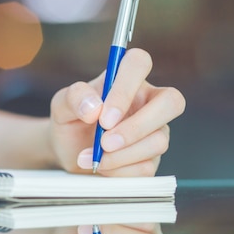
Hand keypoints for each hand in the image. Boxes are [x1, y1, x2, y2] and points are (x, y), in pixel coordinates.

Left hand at [49, 48, 185, 176]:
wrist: (68, 151)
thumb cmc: (70, 119)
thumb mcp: (61, 104)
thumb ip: (74, 97)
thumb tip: (95, 107)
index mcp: (126, 79)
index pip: (139, 63)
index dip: (125, 89)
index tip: (103, 116)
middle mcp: (147, 101)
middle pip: (172, 102)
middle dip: (137, 127)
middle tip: (105, 142)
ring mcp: (155, 130)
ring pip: (159, 141)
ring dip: (121, 155)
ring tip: (93, 156)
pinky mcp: (151, 157)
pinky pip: (146, 167)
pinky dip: (119, 170)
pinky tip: (100, 166)